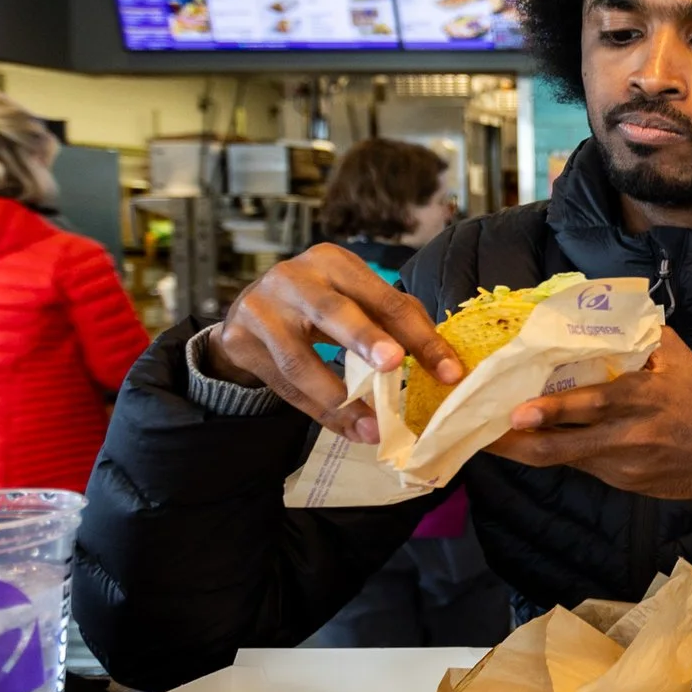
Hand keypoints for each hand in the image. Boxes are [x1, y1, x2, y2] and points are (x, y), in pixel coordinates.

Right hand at [208, 244, 459, 442]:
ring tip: (372, 428)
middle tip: (394, 364)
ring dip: (339, 398)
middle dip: (365, 338)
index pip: (386, 299)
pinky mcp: (240, 341)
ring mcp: (261, 308)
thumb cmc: (319, 305)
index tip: (450, 373)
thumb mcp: (355, 300)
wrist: (249, 312)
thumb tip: (443, 363)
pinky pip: (285, 386)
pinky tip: (348, 429)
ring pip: (299, 359)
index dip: (421, 338)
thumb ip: (395, 322)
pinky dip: (319, 411)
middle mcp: (294, 278)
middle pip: (333, 311)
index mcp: (334, 262)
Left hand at [486, 328, 691, 516]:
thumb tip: (610, 304)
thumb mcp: (683, 361)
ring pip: (565, 459)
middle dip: (521, 441)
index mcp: (645, 398)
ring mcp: (623, 464)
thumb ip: (645, 333)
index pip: (594, 404)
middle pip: (565, 444)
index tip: (517, 410)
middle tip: (485, 431)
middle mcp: (630, 435)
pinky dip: (553, 452)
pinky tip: (528, 444)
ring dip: (526, 451)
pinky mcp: (621, 481)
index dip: (553, 410)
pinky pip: (581, 463)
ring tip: (491, 440)